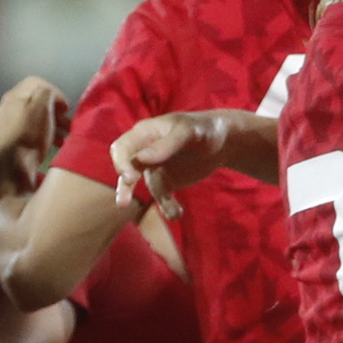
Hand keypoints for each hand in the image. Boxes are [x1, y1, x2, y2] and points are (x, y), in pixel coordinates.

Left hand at [0, 77, 68, 187]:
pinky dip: (38, 135)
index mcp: (13, 96)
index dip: (56, 92)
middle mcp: (3, 107)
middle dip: (54, 112)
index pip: (36, 83)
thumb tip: (49, 94)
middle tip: (67, 124)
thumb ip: (47, 93)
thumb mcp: (43, 108)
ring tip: (62, 139)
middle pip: (33, 102)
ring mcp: (0, 124)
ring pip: (30, 118)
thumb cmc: (30, 136)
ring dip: (48, 125)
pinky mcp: (1, 141)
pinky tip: (47, 147)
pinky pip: (24, 132)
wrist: (11, 170)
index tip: (66, 109)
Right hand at [109, 113, 229, 217]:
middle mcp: (144, 152)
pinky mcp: (167, 183)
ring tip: (174, 212)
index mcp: (145, 133)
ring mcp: (154, 169)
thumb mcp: (189, 132)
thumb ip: (166, 144)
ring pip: (148, 190)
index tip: (129, 178)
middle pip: (126, 169)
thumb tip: (140, 159)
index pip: (122, 148)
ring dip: (159, 201)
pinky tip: (177, 214)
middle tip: (123, 203)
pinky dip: (169, 207)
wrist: (223, 141)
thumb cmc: (204, 128)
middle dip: (124, 187)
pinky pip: (163, 198)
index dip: (120, 163)